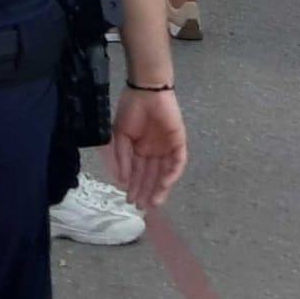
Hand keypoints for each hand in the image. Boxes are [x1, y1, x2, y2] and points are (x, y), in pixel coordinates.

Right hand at [106, 88, 186, 209]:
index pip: (138, 172)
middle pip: (152, 176)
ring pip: (165, 172)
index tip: (129, 200)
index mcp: (140, 149)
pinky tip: (165, 183)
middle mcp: (154, 151)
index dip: (134, 186)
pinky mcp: (178, 141)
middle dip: (147, 191)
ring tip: (153, 202)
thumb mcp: (120, 136)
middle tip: (142, 207)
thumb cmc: (131, 109)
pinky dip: (172, 173)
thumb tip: (121, 180)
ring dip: (160, 187)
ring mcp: (167, 147)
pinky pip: (178, 161)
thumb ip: (123, 158)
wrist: (146, 91)